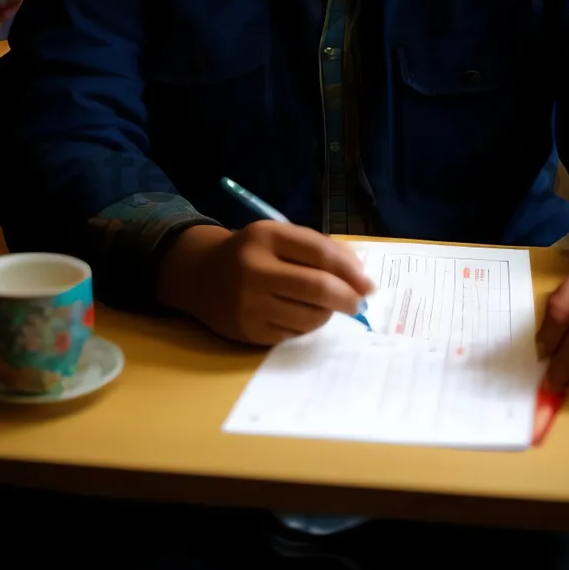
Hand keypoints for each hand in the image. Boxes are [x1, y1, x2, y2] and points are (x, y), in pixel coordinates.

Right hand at [157, 222, 373, 345]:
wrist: (201, 275)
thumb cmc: (253, 253)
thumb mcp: (279, 237)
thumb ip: (319, 248)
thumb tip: (360, 274)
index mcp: (266, 236)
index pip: (320, 253)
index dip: (350, 269)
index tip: (368, 282)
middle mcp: (254, 269)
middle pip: (319, 288)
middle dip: (348, 298)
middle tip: (359, 302)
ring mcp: (249, 303)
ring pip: (310, 316)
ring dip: (327, 313)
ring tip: (323, 305)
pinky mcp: (248, 331)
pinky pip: (294, 333)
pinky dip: (306, 325)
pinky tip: (298, 313)